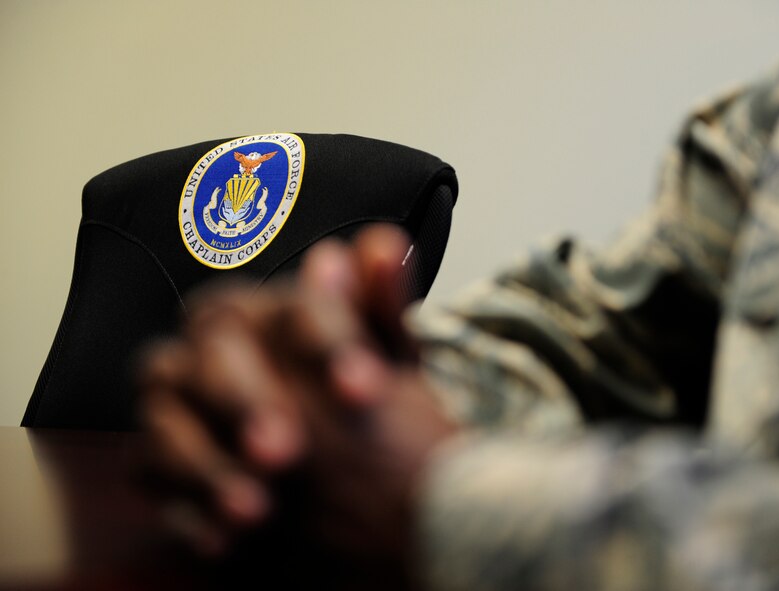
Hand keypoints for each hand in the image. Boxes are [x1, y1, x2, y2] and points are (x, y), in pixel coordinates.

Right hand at [139, 226, 456, 582]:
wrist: (336, 469)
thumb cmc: (358, 399)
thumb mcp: (386, 362)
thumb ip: (382, 309)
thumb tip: (384, 248)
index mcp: (276, 311)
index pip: (290, 306)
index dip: (326, 342)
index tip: (363, 390)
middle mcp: (217, 344)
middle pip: (212, 349)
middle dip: (248, 400)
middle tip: (286, 451)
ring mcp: (178, 399)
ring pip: (165, 413)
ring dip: (207, 464)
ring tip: (256, 509)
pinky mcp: (160, 457)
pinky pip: (152, 475)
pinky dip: (188, 508)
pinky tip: (229, 538)